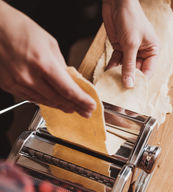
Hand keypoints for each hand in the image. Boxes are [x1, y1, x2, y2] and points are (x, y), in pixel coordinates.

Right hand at [0, 1, 95, 117]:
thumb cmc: (18, 28)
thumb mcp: (48, 41)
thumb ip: (60, 63)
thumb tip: (69, 78)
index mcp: (42, 63)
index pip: (68, 90)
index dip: (82, 100)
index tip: (90, 105)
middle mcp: (29, 76)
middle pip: (58, 99)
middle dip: (75, 107)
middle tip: (85, 112)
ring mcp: (18, 83)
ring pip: (45, 102)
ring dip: (61, 107)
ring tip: (72, 109)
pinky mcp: (9, 86)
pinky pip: (32, 98)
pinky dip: (45, 101)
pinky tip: (53, 103)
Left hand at [102, 0, 158, 87]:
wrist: (117, 3)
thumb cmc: (130, 19)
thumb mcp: (131, 44)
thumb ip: (129, 65)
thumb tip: (130, 84)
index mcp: (152, 50)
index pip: (148, 71)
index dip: (141, 82)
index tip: (132, 92)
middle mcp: (142, 52)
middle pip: (136, 71)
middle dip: (128, 79)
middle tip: (120, 90)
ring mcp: (130, 51)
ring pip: (125, 68)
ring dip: (119, 74)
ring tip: (112, 84)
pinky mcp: (120, 48)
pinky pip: (117, 62)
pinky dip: (112, 67)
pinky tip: (107, 73)